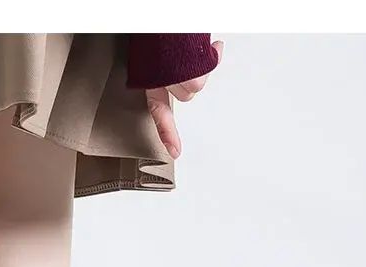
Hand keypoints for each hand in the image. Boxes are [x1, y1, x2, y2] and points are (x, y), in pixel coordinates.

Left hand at [145, 39, 223, 159]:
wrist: (158, 15)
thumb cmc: (161, 33)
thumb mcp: (170, 52)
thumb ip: (189, 63)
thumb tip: (215, 55)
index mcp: (150, 77)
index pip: (159, 110)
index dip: (167, 132)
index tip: (175, 152)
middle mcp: (158, 75)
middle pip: (188, 94)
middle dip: (193, 78)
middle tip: (189, 58)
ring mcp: (169, 69)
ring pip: (197, 84)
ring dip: (202, 66)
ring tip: (193, 48)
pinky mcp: (182, 60)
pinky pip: (206, 69)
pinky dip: (214, 57)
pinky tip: (213, 45)